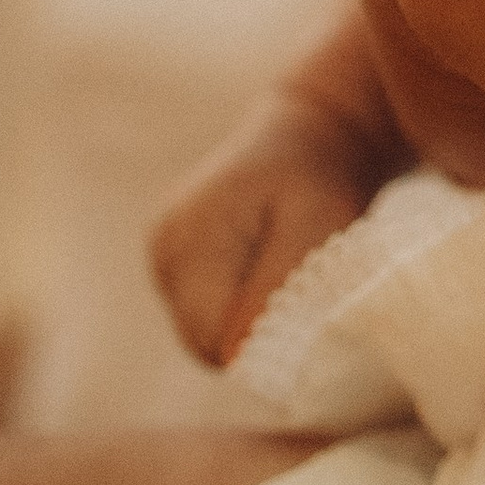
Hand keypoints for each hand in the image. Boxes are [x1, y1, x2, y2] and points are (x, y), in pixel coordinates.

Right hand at [151, 20, 414, 364]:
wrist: (310, 133)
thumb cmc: (321, 174)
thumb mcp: (317, 221)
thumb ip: (276, 286)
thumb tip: (238, 351)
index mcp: (190, 238)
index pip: (213, 337)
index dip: (266, 346)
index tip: (313, 324)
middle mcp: (164, 249)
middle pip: (204, 342)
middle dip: (257, 338)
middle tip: (308, 304)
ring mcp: (163, 256)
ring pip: (204, 333)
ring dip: (249, 324)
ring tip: (290, 280)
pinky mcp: (174, 262)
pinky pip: (206, 315)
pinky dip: (240, 310)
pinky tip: (271, 275)